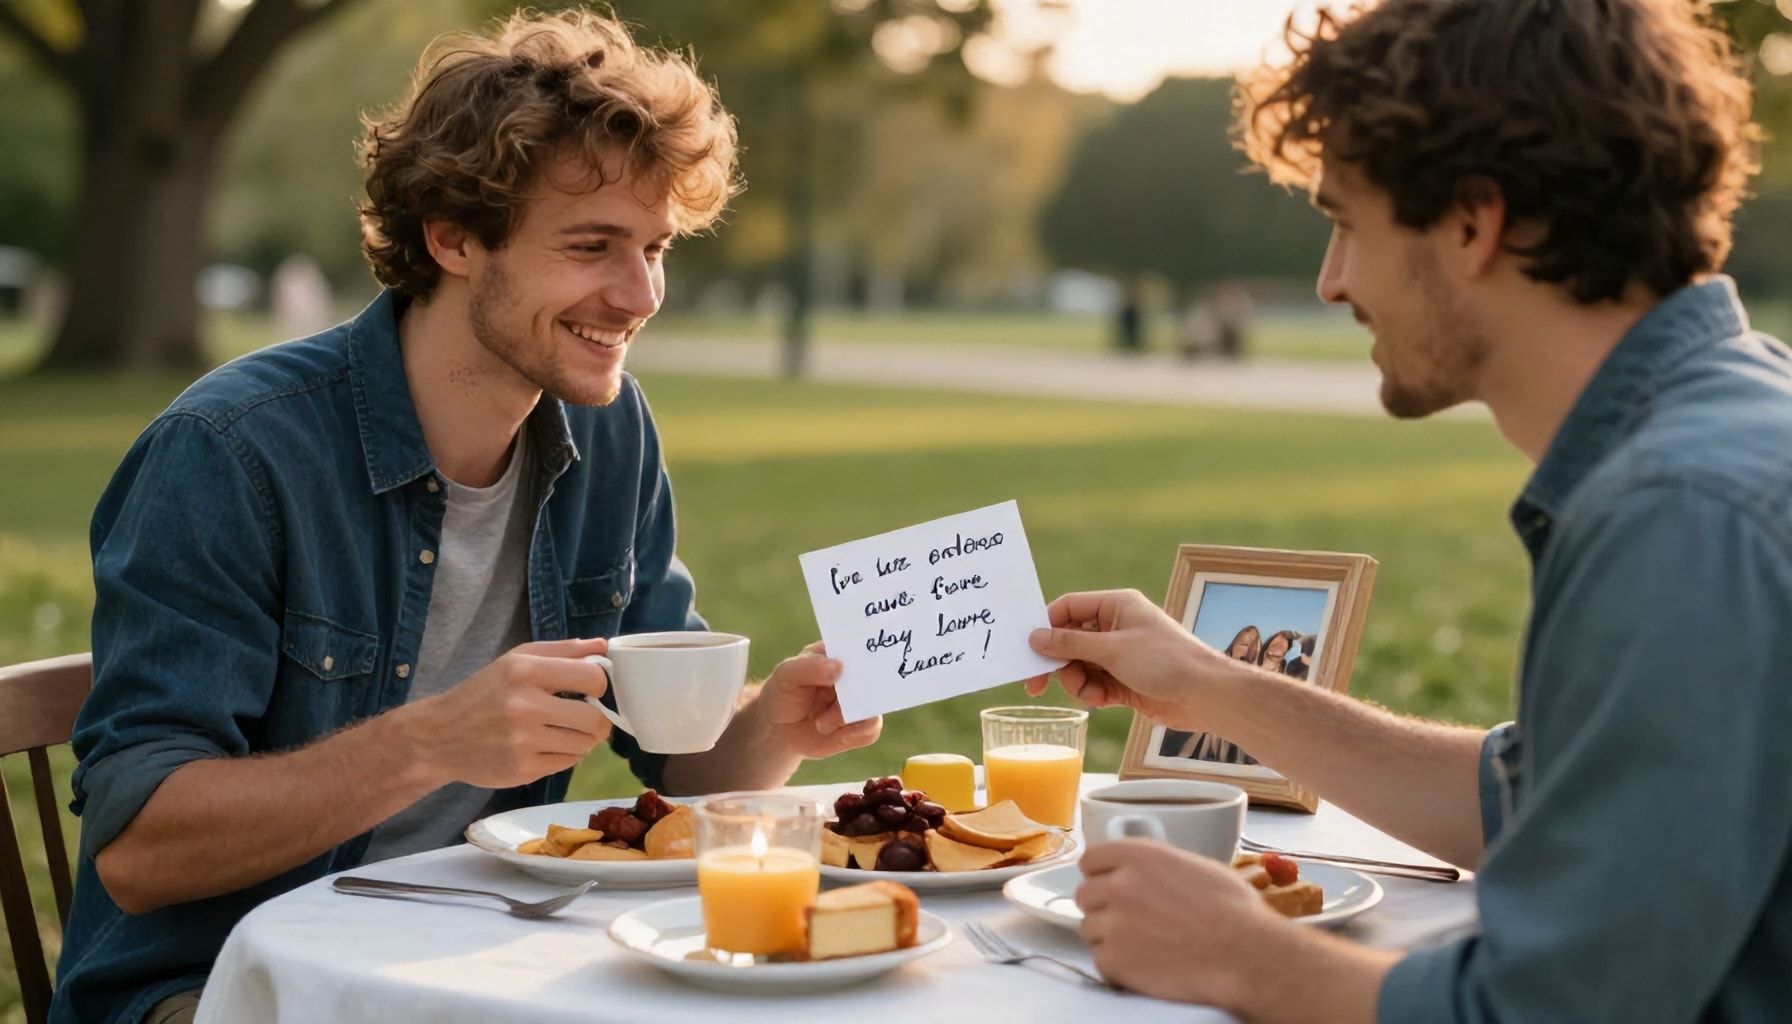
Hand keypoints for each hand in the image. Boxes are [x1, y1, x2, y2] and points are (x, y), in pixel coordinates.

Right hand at [412, 636, 614, 788]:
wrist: (439, 736)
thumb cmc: (483, 692)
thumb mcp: (515, 659)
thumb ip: (562, 650)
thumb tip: (604, 646)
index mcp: (525, 672)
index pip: (593, 679)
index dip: (600, 685)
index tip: (591, 690)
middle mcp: (524, 707)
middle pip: (595, 720)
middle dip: (597, 719)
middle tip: (584, 716)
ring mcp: (523, 743)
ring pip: (585, 745)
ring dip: (581, 738)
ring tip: (560, 730)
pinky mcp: (522, 771)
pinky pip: (568, 763)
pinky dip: (565, 755)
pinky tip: (545, 745)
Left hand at [744, 642, 882, 759]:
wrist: (779, 730)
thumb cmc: (783, 693)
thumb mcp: (786, 674)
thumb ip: (809, 667)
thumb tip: (838, 667)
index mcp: (839, 654)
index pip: (861, 648)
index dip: (866, 654)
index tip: (855, 667)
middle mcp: (855, 677)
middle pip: (874, 679)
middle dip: (856, 693)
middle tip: (836, 701)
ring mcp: (860, 702)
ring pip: (872, 708)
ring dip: (845, 718)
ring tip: (821, 723)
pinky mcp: (861, 726)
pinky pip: (871, 730)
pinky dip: (851, 735)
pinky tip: (830, 733)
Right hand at [1021, 589, 1230, 729]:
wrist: (1206, 696)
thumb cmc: (1166, 661)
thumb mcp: (1113, 649)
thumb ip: (1070, 643)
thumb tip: (1034, 636)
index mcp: (1116, 606)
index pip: (1068, 608)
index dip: (1047, 627)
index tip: (1029, 650)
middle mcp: (1116, 627)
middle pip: (1069, 641)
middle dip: (1059, 663)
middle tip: (1036, 685)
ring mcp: (1120, 655)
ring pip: (1079, 666)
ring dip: (1078, 682)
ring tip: (1092, 693)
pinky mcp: (1125, 681)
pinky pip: (1094, 685)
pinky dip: (1093, 694)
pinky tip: (1102, 701)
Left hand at [1077, 839, 1284, 1006]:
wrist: (1246, 955)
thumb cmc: (1235, 911)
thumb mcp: (1195, 867)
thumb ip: (1157, 866)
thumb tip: (1145, 874)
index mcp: (1139, 855)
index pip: (1091, 859)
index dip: (1101, 874)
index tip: (1109, 885)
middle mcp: (1119, 884)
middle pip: (1085, 895)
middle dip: (1103, 907)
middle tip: (1129, 920)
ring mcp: (1113, 923)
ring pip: (1089, 929)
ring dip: (1109, 937)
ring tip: (1143, 945)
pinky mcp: (1115, 960)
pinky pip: (1100, 960)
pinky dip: (1117, 966)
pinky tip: (1144, 964)